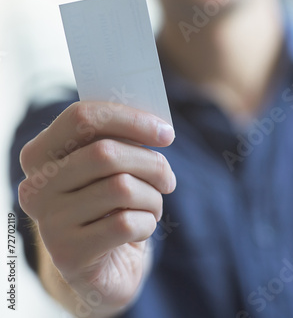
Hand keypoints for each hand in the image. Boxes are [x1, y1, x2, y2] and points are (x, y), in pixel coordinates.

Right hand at [19, 101, 175, 316]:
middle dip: (151, 163)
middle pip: (106, 153)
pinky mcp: (68, 254)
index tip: (166, 133)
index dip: (130, 120)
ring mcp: (48, 221)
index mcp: (39, 152)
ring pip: (121, 188)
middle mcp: (36, 185)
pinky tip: (142, 228)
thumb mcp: (108, 166)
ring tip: (152, 206)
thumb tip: (158, 128)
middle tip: (168, 178)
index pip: (81, 117)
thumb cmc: (108, 203)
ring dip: (152, 197)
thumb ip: (120, 139)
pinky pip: (126, 224)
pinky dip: (147, 223)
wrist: (100, 264)